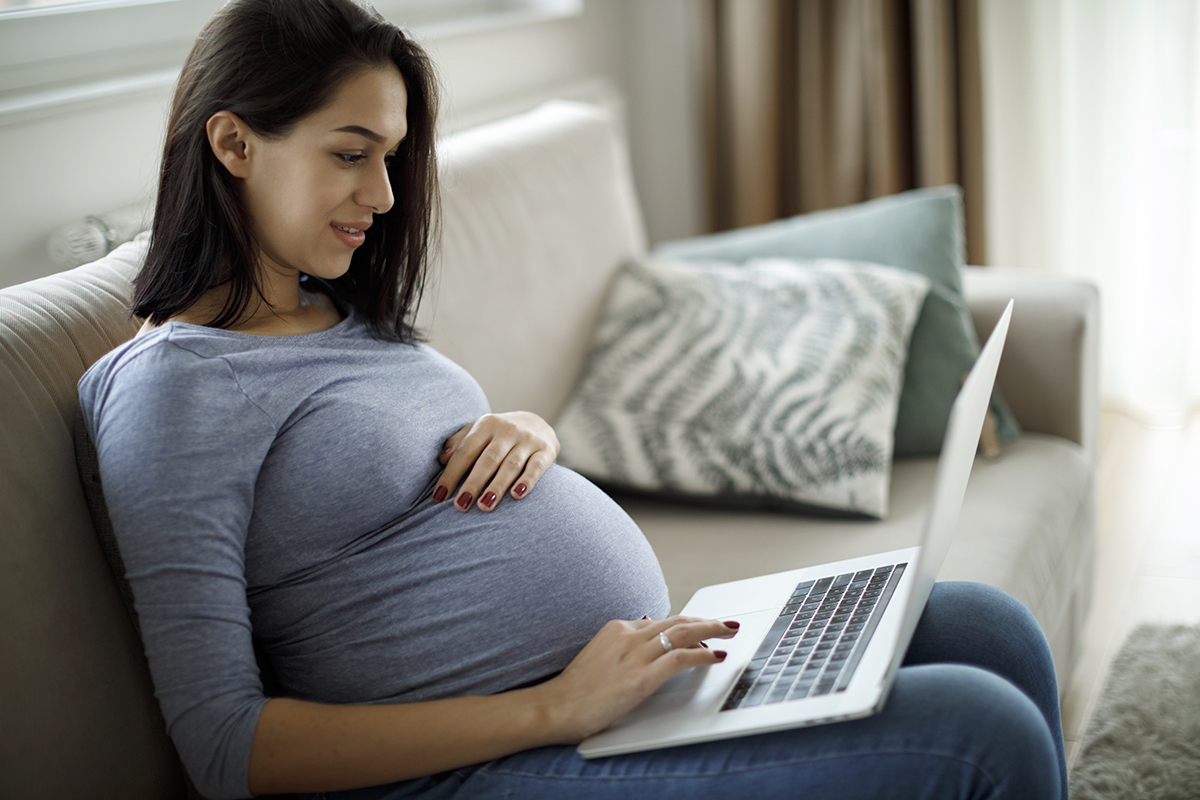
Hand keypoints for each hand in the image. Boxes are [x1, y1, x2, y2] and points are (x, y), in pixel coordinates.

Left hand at [432, 412, 559, 511]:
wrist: (537, 423)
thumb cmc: (498, 435)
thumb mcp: (478, 432)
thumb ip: (459, 443)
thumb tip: (442, 458)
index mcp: (486, 424)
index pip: (466, 450)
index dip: (452, 474)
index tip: (439, 496)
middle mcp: (507, 430)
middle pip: (488, 459)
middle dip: (473, 484)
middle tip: (460, 506)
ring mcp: (528, 440)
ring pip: (511, 465)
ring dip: (497, 487)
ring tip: (485, 506)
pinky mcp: (546, 450)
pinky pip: (536, 467)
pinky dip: (527, 481)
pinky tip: (517, 495)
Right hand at [531, 616, 739, 742]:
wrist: (557, 707)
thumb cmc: (576, 689)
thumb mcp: (600, 654)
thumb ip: (623, 642)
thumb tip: (648, 625)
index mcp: (617, 628)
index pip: (663, 621)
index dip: (688, 625)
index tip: (703, 630)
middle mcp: (629, 635)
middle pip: (678, 621)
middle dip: (707, 620)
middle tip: (728, 623)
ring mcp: (636, 655)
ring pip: (684, 633)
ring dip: (712, 630)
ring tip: (730, 632)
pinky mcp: (642, 676)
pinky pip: (681, 657)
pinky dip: (703, 654)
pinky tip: (716, 656)